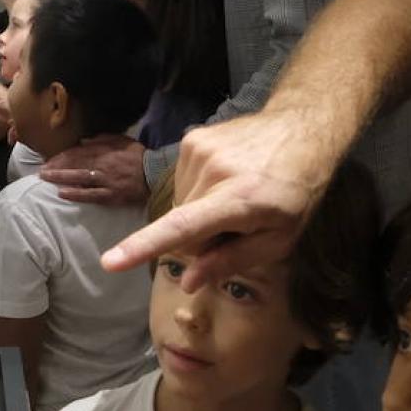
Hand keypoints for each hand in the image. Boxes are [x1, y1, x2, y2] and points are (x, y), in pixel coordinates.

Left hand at [39, 134, 146, 206]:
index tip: (49, 159)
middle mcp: (103, 165)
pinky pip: (90, 195)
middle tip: (41, 171)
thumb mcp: (122, 141)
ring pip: (79, 178)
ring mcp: (106, 181)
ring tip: (46, 179)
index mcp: (105, 151)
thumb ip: (103, 139)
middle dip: (56, 166)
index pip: (79, 152)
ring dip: (61, 178)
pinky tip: (62, 193)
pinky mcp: (111, 195)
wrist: (156, 174)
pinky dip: (76, 194)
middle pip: (75, 164)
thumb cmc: (139, 156)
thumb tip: (84, 141)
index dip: (62, 156)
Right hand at [103, 109, 334, 286]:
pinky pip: (182, 183)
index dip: (144, 247)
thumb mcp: (279, 238)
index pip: (181, 227)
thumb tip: (189, 282)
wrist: (301, 127)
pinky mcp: (191, 138)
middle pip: (182, 227)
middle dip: (203, 237)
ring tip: (234, 198)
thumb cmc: (297, 191)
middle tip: (238, 225)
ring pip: (180, 205)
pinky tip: (226, 180)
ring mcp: (198, 149)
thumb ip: (232, 260)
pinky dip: (199, 190)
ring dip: (200, 212)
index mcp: (237, 199)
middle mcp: (212, 171)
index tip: (110, 262)